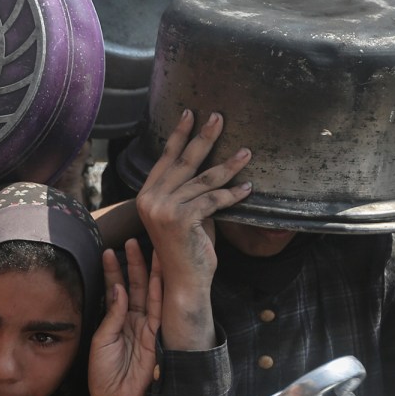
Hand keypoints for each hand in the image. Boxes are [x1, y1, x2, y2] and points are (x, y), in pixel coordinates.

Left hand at [89, 237, 161, 395]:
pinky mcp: (156, 335)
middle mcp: (132, 321)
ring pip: (149, 293)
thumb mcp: (101, 341)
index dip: (112, 271)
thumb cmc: (104, 375)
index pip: (115, 290)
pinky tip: (156, 274)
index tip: (108, 251)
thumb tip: (119, 289)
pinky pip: (158, 310)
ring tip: (146, 248)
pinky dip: (158, 291)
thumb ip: (112, 315)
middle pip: (135, 286)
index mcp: (116, 322)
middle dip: (132, 263)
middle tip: (131, 240)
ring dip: (147, 271)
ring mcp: (146, 327)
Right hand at [135, 110, 250, 291]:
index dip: (178, 135)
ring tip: (247, 152)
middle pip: (184, 162)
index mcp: (146, 196)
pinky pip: (213, 199)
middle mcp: (150, 200)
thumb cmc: (189, 248)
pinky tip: (247, 189)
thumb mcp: (186, 214)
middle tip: (220, 117)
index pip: (165, 159)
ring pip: (203, 180)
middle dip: (204, 137)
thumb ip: (190, 192)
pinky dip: (233, 194)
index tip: (190, 114)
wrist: (184, 281)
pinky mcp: (181, 219)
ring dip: (229, 165)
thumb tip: (212, 166)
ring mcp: (163, 209)